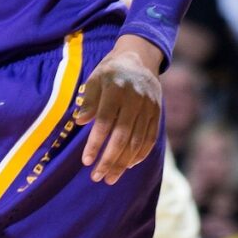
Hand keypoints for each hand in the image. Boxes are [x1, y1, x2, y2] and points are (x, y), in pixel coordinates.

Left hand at [72, 36, 163, 183]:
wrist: (139, 59)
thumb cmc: (110, 72)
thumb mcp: (95, 79)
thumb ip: (88, 100)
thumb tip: (80, 121)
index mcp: (116, 88)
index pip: (105, 121)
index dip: (95, 143)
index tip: (86, 161)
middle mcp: (135, 98)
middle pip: (123, 135)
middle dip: (109, 159)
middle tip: (97, 177)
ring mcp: (149, 106)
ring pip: (137, 140)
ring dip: (124, 162)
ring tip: (110, 178)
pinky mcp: (157, 113)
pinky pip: (151, 138)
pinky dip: (140, 154)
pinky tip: (128, 165)